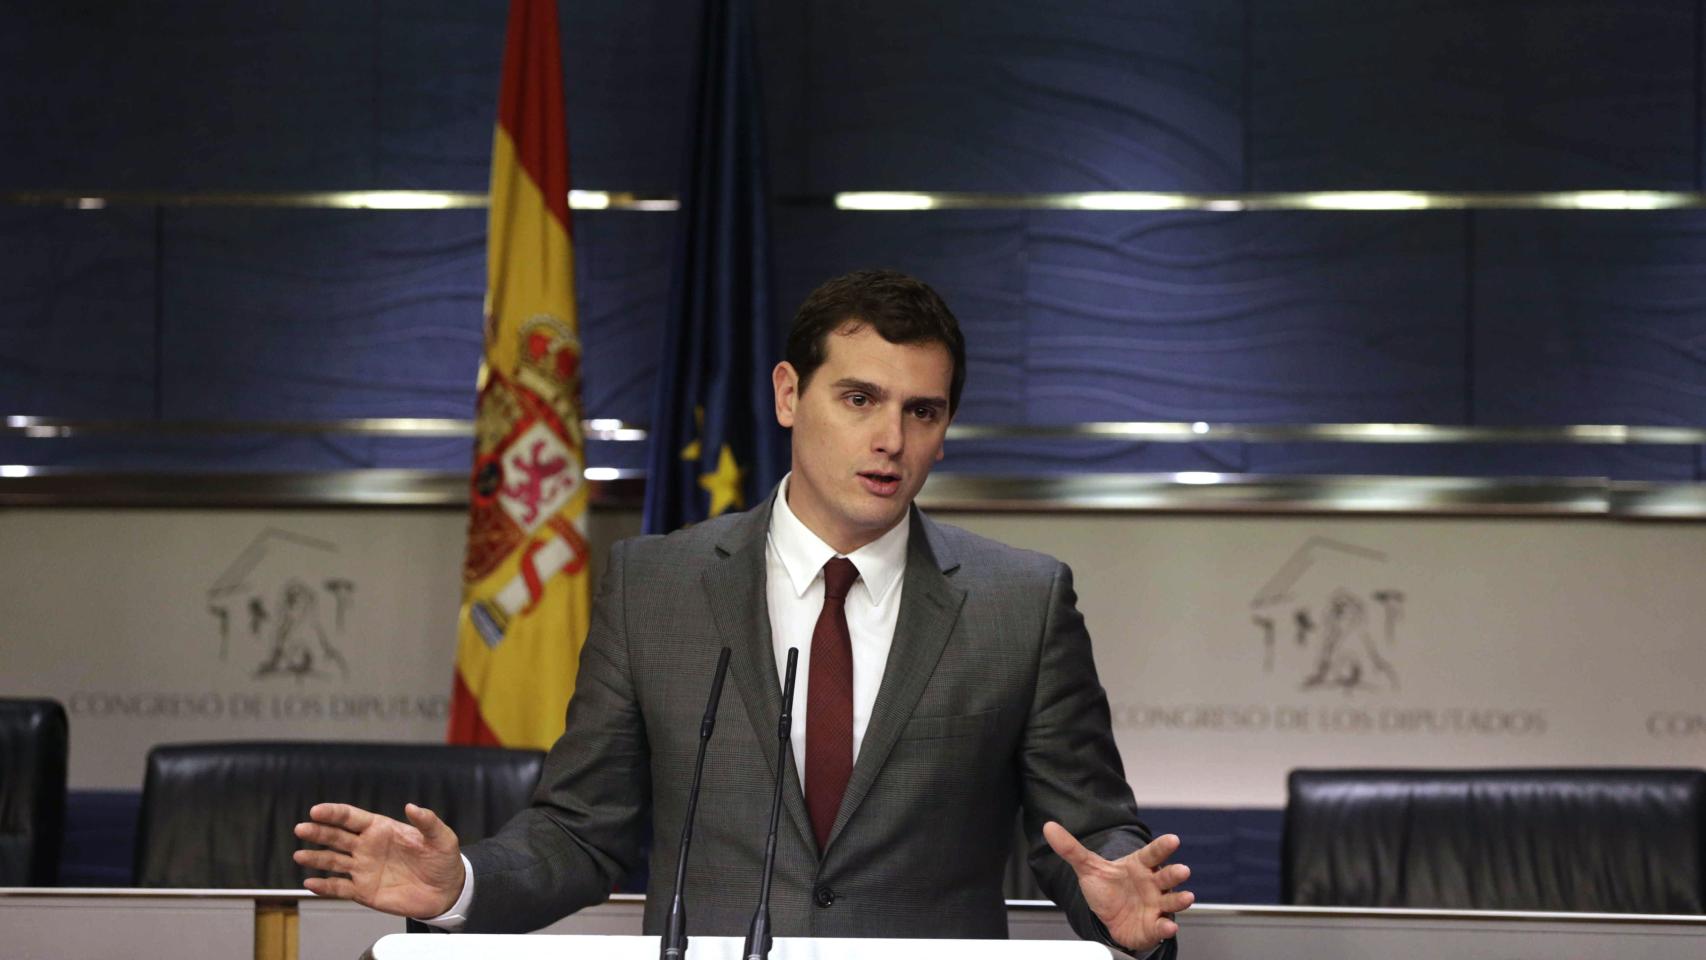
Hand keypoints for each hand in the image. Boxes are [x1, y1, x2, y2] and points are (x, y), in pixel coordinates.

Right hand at [293, 802, 465, 918]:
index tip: (317, 810)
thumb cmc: (443, 861)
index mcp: (382, 829)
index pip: (352, 818)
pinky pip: (339, 888)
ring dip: (315, 858)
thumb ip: (427, 821)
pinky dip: (324, 886)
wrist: (446, 892)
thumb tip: (412, 806)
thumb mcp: (441, 838)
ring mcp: (363, 869)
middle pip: (336, 837)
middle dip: (318, 832)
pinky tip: (311, 883)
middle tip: (302, 828)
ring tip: (299, 855)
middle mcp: (367, 847)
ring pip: (332, 861)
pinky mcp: (363, 891)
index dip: (334, 813)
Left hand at [1043, 821, 1193, 953]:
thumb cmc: (1107, 888)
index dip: (1162, 847)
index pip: (1152, 853)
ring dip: (1180, 899)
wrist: (1109, 918)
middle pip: (1166, 876)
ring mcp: (1155, 905)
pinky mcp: (1153, 925)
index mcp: (1139, 866)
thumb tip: (1049, 828)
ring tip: (1187, 897)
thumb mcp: (1088, 867)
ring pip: (1171, 900)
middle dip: (1175, 873)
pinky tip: (1168, 926)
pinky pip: (1162, 926)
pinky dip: (1166, 927)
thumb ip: (1071, 848)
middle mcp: (1152, 884)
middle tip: (1182, 870)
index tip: (1173, 839)